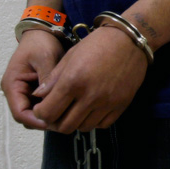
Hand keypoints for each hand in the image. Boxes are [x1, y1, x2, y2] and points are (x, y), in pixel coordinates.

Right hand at [1, 30, 64, 129]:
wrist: (43, 32)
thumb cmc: (41, 42)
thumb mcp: (45, 59)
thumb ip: (47, 80)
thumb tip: (51, 101)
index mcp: (12, 85)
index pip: (20, 113)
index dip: (37, 120)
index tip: (55, 121)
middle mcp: (16, 91)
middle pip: (28, 116)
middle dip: (45, 120)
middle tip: (66, 119)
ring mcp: (26, 92)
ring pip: (36, 113)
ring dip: (50, 114)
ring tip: (69, 113)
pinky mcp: (36, 91)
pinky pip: (43, 105)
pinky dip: (54, 107)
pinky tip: (68, 106)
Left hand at [32, 26, 147, 133]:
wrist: (130, 40)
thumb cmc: (98, 43)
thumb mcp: (70, 56)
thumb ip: (53, 79)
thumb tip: (39, 96)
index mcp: (72, 81)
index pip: (48, 113)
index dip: (41, 114)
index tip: (43, 107)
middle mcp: (90, 97)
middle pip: (65, 126)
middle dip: (57, 122)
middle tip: (58, 112)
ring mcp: (107, 103)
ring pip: (84, 128)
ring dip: (76, 122)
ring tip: (76, 110)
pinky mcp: (121, 105)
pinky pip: (103, 125)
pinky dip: (94, 121)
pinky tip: (93, 109)